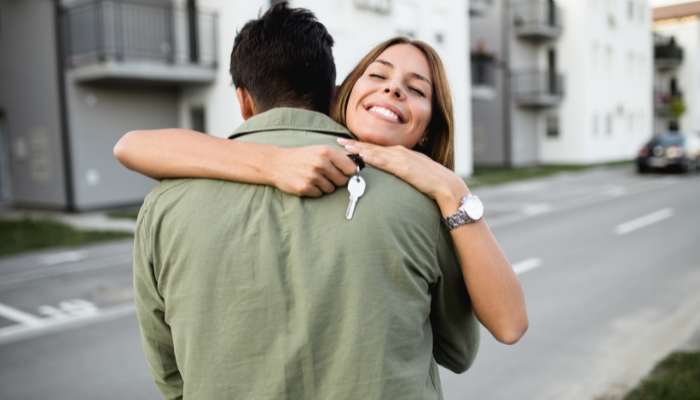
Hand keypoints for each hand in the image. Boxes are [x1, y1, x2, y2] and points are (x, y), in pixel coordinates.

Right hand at [267, 145, 357, 196]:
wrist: (276, 163)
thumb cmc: (301, 156)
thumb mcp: (319, 150)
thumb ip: (338, 156)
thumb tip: (358, 161)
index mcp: (326, 152)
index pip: (350, 168)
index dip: (349, 172)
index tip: (345, 173)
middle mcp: (320, 163)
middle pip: (342, 181)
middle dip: (336, 180)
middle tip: (325, 175)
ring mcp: (312, 176)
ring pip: (331, 189)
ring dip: (325, 186)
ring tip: (313, 177)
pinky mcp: (305, 188)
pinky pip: (319, 194)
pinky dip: (315, 191)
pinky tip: (307, 182)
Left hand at [337, 138, 470, 215]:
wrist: (445, 184)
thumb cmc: (430, 180)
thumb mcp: (413, 170)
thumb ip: (400, 169)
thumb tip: (390, 172)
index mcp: (401, 153)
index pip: (377, 147)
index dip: (361, 144)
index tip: (347, 142)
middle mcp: (399, 152)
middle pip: (372, 147)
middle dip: (354, 143)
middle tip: (338, 140)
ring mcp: (401, 159)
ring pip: (375, 152)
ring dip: (358, 149)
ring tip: (344, 147)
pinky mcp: (404, 168)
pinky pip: (384, 162)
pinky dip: (372, 158)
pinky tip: (361, 156)